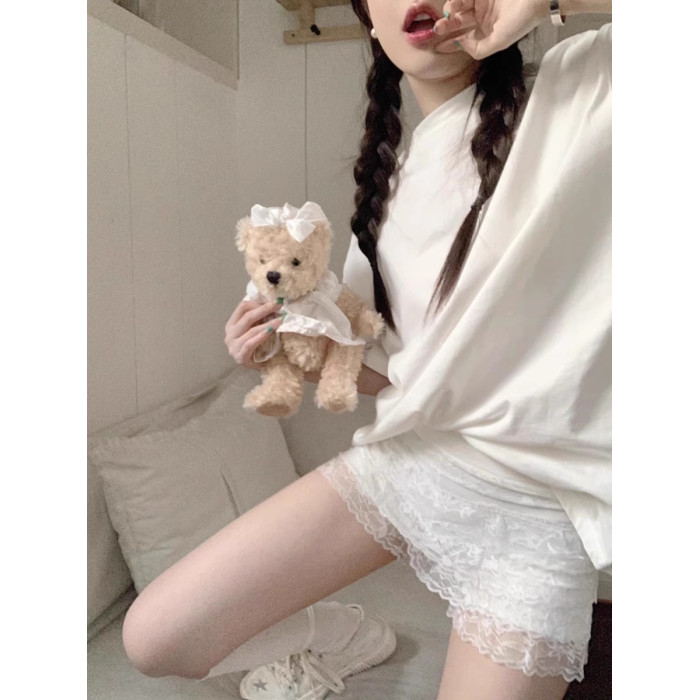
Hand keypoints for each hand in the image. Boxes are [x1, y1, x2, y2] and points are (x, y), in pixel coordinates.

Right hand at [224, 299, 283, 369]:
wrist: (260, 368)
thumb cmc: (259, 347)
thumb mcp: (257, 329)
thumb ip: (260, 318)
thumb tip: (274, 302)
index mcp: (232, 324)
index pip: (242, 307)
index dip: (257, 303)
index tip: (273, 302)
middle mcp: (230, 334)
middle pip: (247, 316)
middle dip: (264, 309)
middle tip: (278, 304)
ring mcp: (233, 346)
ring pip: (250, 330)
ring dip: (267, 323)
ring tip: (280, 320)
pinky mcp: (240, 357)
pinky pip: (250, 344)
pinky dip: (261, 337)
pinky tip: (270, 332)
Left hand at [433, 0, 547, 58]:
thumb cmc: (521, 20)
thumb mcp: (499, 42)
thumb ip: (479, 49)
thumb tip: (460, 43)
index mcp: (487, 31)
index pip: (464, 38)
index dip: (450, 43)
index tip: (437, 47)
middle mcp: (483, 16)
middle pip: (459, 21)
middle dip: (447, 25)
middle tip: (439, 27)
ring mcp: (484, 0)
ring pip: (460, 5)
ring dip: (453, 7)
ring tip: (452, 9)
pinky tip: (457, 1)